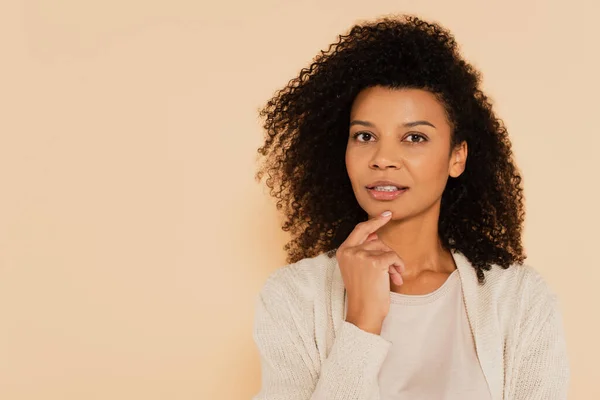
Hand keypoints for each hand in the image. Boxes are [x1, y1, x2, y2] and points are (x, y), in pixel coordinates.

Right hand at [335, 211, 404, 334]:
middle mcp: (350, 251)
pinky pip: (394, 257)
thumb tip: (376, 234)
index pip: (360, 230)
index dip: (374, 221)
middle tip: (395, 268)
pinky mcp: (374, 262)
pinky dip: (399, 267)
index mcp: (343, 251)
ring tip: (395, 277)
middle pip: (376, 240)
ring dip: (394, 263)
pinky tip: (397, 279)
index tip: (387, 214)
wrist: (364, 313)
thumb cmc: (363, 294)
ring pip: (386, 249)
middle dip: (388, 253)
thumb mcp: (358, 269)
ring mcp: (361, 255)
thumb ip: (365, 251)